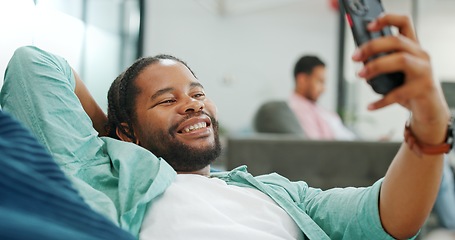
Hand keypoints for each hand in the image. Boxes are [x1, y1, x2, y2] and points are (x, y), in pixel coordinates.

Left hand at [352, 14, 449, 143]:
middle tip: (354, 57)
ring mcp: (424, 71)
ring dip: (376, 66)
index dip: (387, 19)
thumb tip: (359, 58)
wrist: (429, 110)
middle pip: (397, 41)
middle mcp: (421, 55)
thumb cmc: (407, 87)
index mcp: (412, 47)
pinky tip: (370, 106)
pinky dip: (381, 101)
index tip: (368, 26)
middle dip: (372, 46)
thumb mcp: (394, 72)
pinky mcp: (424, 89)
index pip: (404, 22)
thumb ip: (381, 61)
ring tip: (360, 75)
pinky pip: (399, 93)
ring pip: (401, 60)